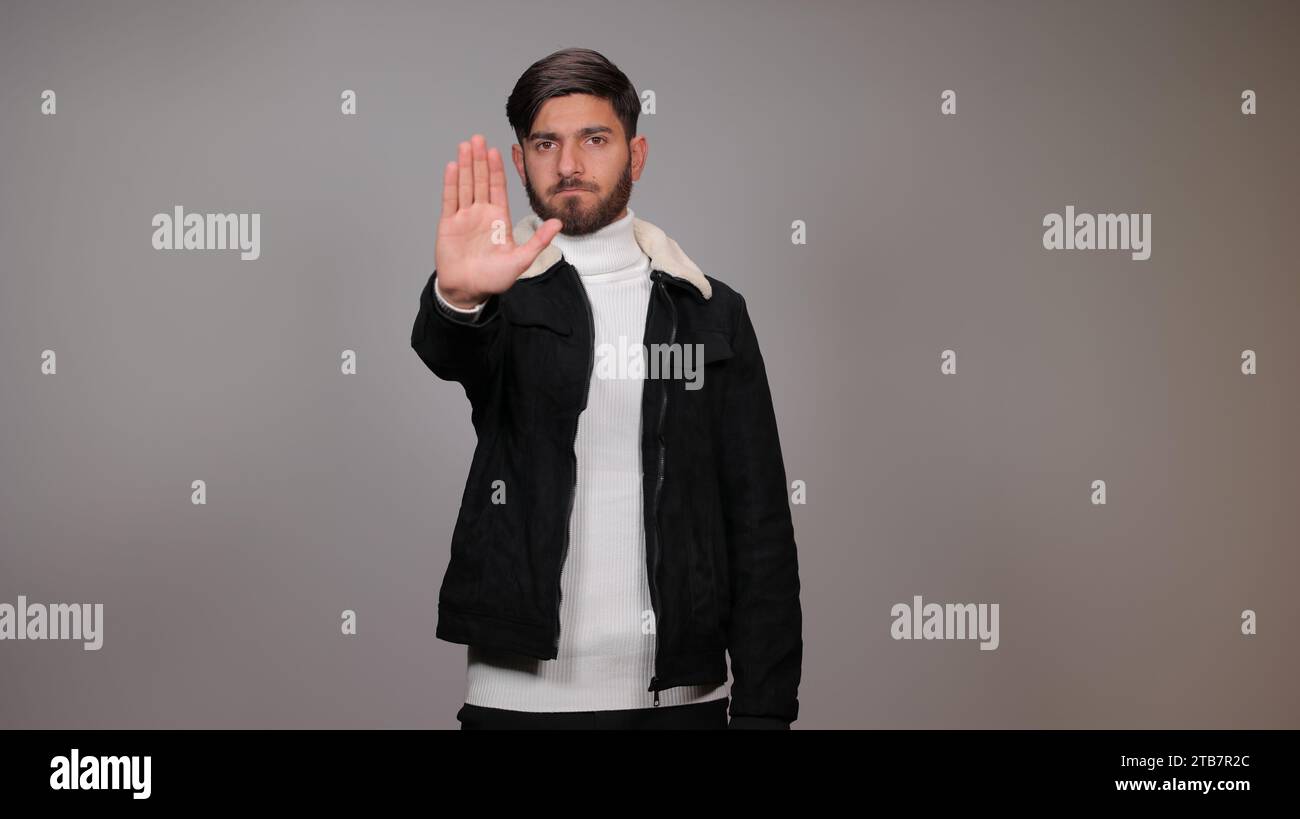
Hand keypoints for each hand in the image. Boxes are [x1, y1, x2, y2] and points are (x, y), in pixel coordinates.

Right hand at [434, 134, 562, 307]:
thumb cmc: (494, 278)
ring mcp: (464, 217)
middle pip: (480, 181)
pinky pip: (450, 199)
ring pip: (465, 185)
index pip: (498, 188)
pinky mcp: (448, 223)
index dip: (496, 169)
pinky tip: (453, 166)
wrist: (468, 290)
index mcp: (499, 219)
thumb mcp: (521, 259)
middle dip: (479, 160)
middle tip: (478, 138)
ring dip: (466, 165)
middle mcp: (481, 213)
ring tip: (465, 145)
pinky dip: (451, 183)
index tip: (496, 151)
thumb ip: (539, 240)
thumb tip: (558, 223)